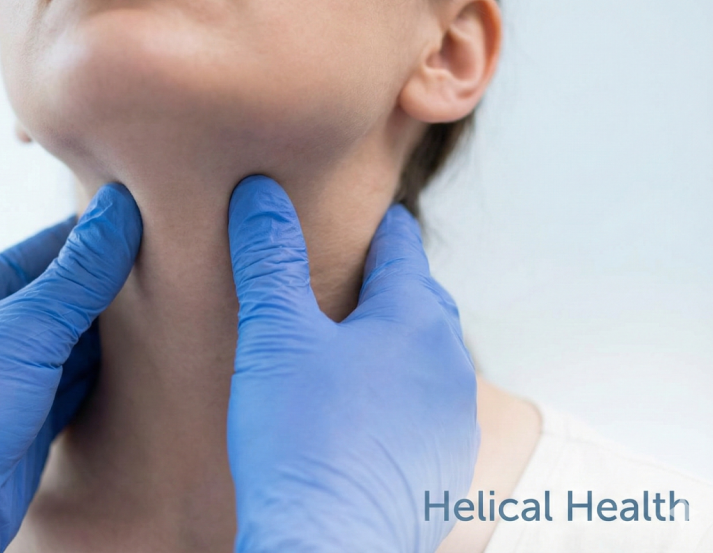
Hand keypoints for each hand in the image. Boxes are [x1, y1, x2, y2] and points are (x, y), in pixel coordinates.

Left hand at [0, 183, 141, 552]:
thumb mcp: (25, 329)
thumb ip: (79, 275)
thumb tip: (119, 210)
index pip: (47, 249)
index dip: (97, 237)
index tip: (150, 224)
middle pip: (64, 297)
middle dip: (113, 289)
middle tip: (173, 273)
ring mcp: (9, 380)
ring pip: (74, 346)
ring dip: (113, 338)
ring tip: (169, 318)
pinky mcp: (28, 424)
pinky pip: (76, 388)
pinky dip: (107, 379)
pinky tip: (142, 370)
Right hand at [226, 176, 478, 552]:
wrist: (330, 546)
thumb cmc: (302, 439)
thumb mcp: (275, 335)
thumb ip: (271, 260)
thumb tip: (260, 195)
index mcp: (416, 319)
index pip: (402, 247)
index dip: (379, 226)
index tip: (365, 214)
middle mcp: (448, 364)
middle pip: (420, 301)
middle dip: (388, 284)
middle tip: (352, 275)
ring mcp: (452, 420)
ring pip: (426, 360)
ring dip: (395, 344)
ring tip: (354, 345)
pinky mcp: (443, 467)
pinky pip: (425, 411)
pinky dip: (399, 396)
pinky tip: (365, 412)